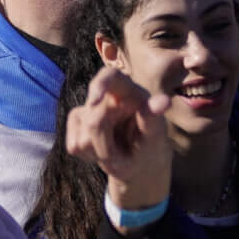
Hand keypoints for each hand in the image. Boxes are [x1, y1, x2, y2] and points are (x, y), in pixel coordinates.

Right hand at [63, 69, 172, 213]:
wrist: (139, 162)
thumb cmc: (151, 146)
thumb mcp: (156, 136)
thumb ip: (152, 119)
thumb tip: (164, 101)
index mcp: (130, 91)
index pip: (111, 75)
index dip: (99, 85)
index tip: (93, 101)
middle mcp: (107, 96)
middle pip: (94, 120)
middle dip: (107, 145)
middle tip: (124, 156)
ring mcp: (88, 107)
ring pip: (83, 138)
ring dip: (100, 153)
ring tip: (117, 152)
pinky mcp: (76, 122)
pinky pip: (74, 146)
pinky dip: (89, 157)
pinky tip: (103, 151)